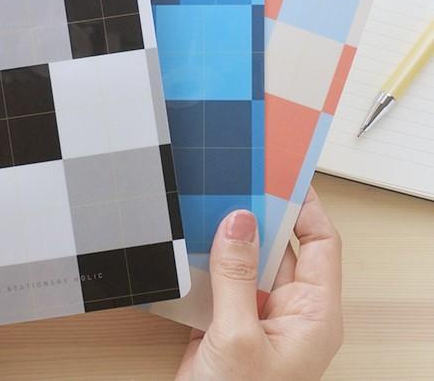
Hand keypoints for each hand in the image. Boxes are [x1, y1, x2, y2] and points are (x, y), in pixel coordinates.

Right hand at [176, 188, 342, 380]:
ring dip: (230, 235)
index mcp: (313, 314)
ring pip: (249, 259)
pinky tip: (192, 238)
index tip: (283, 176)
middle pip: (283, 247)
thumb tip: (240, 220)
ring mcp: (258, 314)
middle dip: (261, 215)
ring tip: (212, 202)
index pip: (321, 244)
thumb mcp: (239, 336)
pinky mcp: (229, 320)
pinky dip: (209, 256)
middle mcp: (290, 310)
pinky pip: (224, 276)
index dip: (306, 207)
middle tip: (238, 181)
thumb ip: (238, 275)